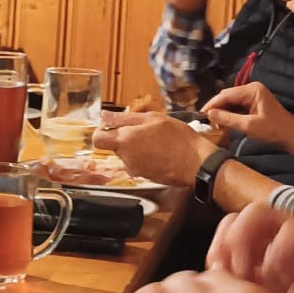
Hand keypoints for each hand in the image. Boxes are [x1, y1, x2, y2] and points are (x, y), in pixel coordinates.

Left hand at [94, 111, 217, 187]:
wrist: (196, 162)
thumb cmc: (177, 138)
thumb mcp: (152, 119)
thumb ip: (124, 118)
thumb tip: (104, 115)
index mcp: (125, 141)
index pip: (98, 139)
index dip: (103, 130)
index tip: (114, 125)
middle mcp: (126, 158)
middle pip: (114, 146)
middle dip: (125, 137)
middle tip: (145, 129)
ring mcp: (135, 169)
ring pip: (127, 155)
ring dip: (136, 147)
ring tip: (156, 140)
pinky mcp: (144, 176)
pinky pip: (138, 164)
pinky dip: (145, 157)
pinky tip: (160, 151)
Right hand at [204, 80, 293, 149]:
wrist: (293, 137)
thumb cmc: (274, 131)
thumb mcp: (249, 126)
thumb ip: (228, 119)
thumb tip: (210, 114)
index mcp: (252, 90)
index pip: (226, 94)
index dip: (212, 104)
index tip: (200, 115)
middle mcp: (252, 90)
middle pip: (227, 97)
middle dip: (216, 108)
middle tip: (205, 122)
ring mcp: (253, 97)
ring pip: (231, 103)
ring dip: (222, 113)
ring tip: (213, 124)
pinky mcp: (254, 105)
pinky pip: (238, 108)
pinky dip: (230, 115)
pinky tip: (223, 123)